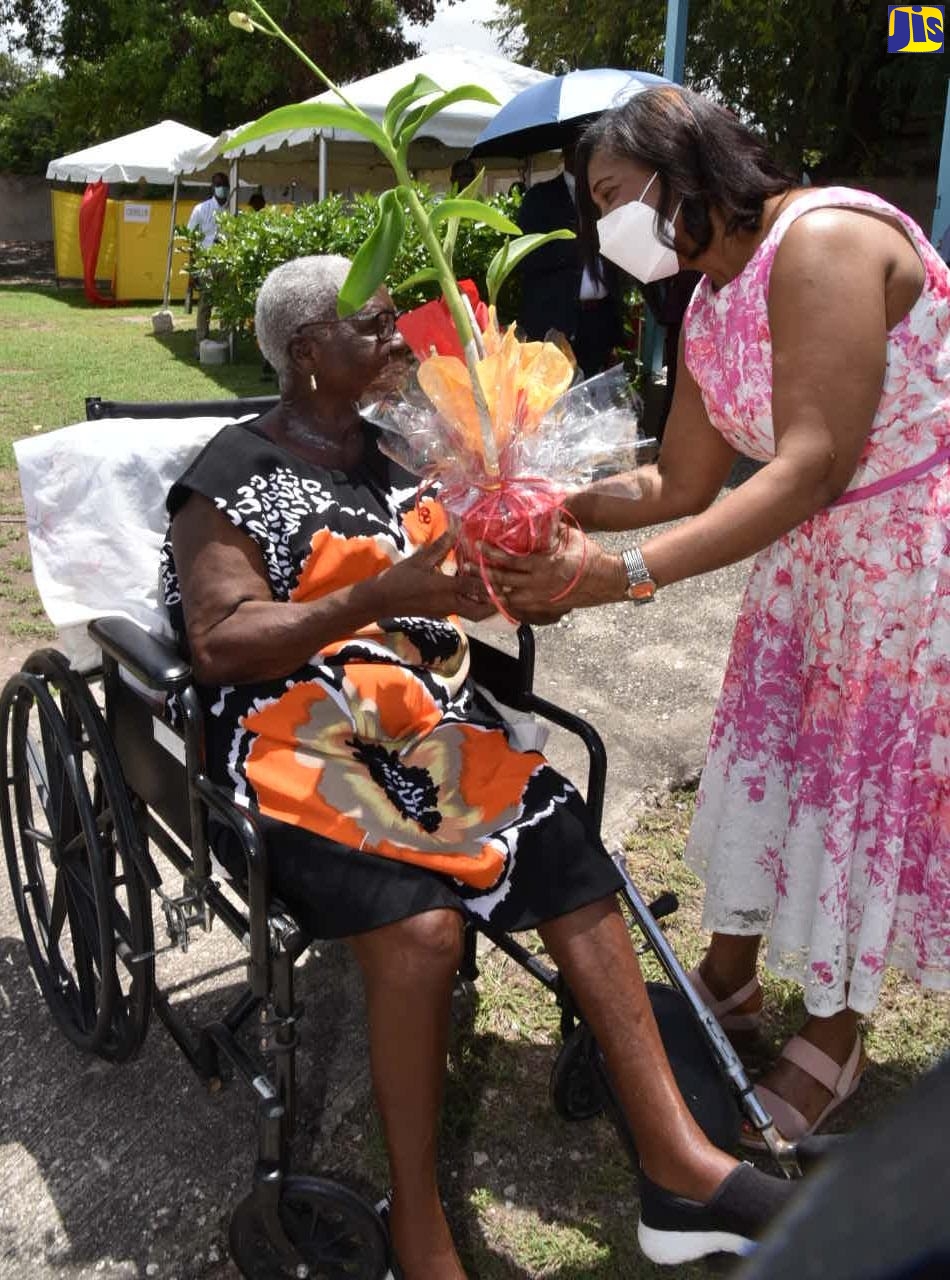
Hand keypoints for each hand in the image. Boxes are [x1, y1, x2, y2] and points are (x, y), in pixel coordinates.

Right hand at [377, 532, 495, 622]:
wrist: (380, 601)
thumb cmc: (398, 578)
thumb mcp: (419, 559)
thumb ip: (440, 546)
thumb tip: (455, 528)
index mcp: (444, 589)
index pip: (474, 588)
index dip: (491, 584)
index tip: (505, 577)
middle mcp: (448, 604)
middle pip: (479, 611)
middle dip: (494, 605)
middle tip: (506, 592)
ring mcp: (445, 611)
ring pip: (472, 614)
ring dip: (485, 606)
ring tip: (496, 593)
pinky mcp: (440, 613)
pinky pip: (463, 611)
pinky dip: (473, 605)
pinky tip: (477, 593)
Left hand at [473, 525, 627, 624]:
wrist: (606, 580)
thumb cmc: (589, 556)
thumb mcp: (570, 537)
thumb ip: (552, 527)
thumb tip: (539, 509)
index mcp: (544, 565)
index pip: (510, 561)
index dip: (492, 554)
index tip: (478, 546)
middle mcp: (538, 585)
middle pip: (502, 581)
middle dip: (481, 574)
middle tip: (464, 567)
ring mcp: (540, 599)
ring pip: (507, 597)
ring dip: (489, 590)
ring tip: (473, 583)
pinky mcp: (544, 607)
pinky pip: (518, 606)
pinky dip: (504, 601)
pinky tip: (493, 595)